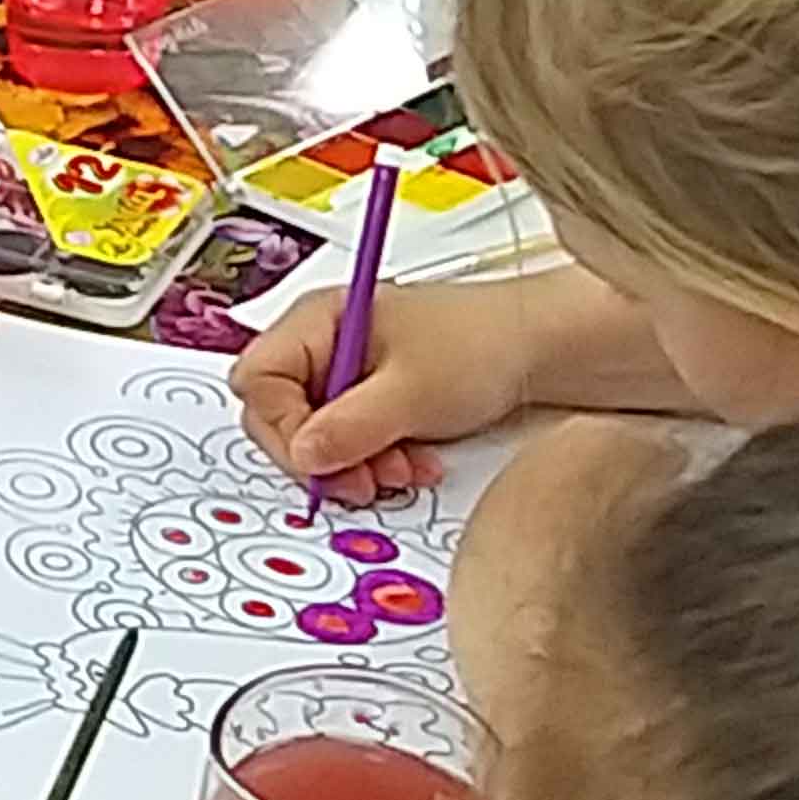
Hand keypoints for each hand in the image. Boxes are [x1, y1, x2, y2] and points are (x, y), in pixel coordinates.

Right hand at [232, 277, 546, 503]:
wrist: (539, 349)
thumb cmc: (482, 343)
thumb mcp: (412, 392)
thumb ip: (350, 427)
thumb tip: (304, 455)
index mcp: (319, 320)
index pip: (259, 379)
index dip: (281, 426)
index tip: (319, 459)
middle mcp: (324, 344)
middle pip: (279, 413)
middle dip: (320, 453)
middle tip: (359, 479)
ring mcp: (345, 373)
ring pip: (315, 435)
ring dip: (353, 464)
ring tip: (400, 469)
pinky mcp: (369, 400)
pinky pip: (348, 442)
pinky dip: (375, 461)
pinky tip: (411, 463)